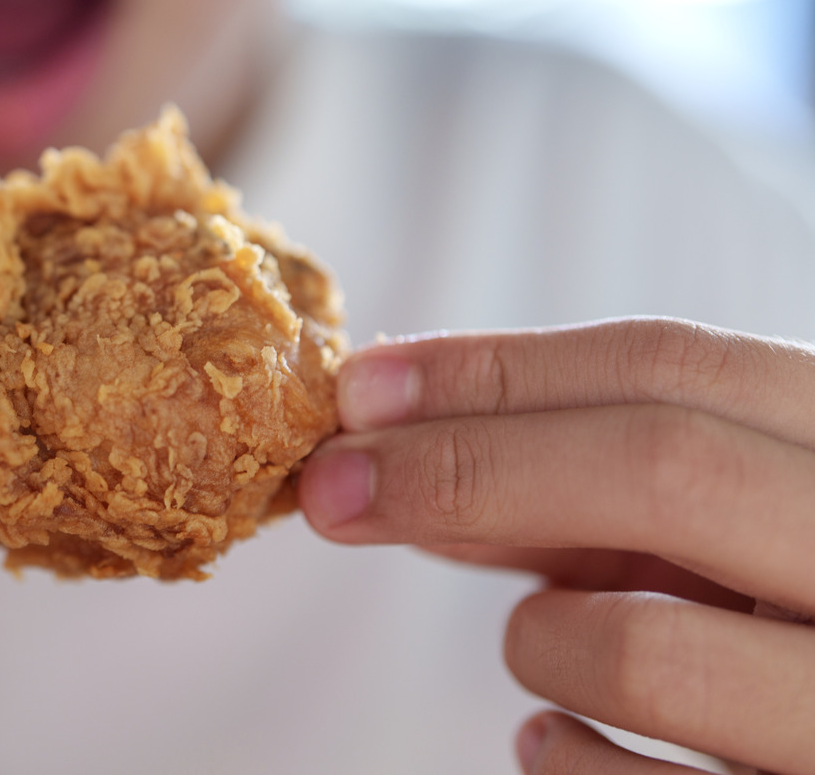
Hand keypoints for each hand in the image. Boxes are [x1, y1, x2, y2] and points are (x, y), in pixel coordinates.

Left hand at [296, 318, 814, 774]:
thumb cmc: (773, 612)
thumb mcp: (698, 528)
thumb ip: (570, 488)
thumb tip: (387, 459)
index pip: (672, 366)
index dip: (496, 369)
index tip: (360, 389)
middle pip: (662, 465)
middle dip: (465, 466)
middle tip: (332, 489)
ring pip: (642, 647)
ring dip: (536, 639)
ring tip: (540, 643)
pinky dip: (556, 755)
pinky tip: (553, 738)